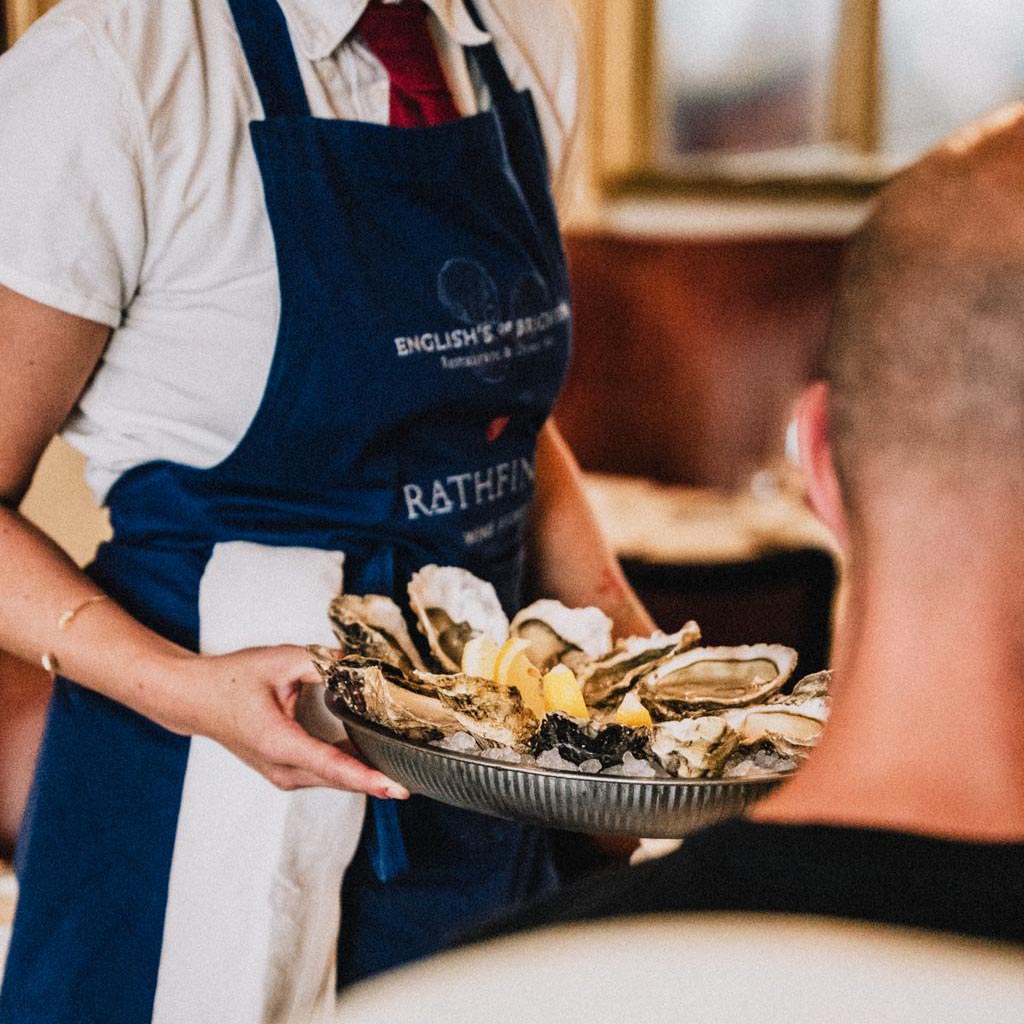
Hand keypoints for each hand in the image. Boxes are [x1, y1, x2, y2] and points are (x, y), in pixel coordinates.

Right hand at [162, 645, 408, 798]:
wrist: (194, 699)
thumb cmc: (232, 679)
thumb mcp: (280, 660)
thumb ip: (323, 661)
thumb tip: (361, 663)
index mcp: (279, 743)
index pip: (333, 766)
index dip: (368, 778)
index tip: (398, 789)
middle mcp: (282, 769)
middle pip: (341, 778)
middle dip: (379, 778)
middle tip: (419, 774)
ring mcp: (282, 776)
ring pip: (335, 778)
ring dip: (367, 774)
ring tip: (406, 768)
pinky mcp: (285, 773)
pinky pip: (326, 773)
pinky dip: (351, 768)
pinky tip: (376, 760)